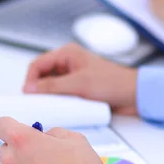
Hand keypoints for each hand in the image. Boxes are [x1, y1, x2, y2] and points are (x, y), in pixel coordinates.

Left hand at [0, 117, 105, 163]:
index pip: (0, 125)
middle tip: (38, 158)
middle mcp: (11, 161)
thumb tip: (44, 137)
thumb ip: (52, 134)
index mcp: (23, 140)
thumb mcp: (74, 139)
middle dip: (17, 151)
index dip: (9, 127)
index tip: (16, 131)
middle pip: (4, 150)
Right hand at [23, 43, 139, 115]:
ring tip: (48, 108)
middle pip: (42, 76)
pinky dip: (57, 102)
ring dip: (48, 97)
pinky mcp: (78, 89)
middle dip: (38, 89)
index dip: (30, 80)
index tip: (29, 95)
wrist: (134, 95)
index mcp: (67, 54)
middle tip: (36, 104)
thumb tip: (30, 88)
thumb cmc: (113, 83)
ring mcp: (72, 77)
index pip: (37, 65)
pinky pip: (60, 95)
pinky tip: (59, 110)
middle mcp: (68, 63)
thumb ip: (53, 86)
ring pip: (50, 87)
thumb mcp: (80, 84)